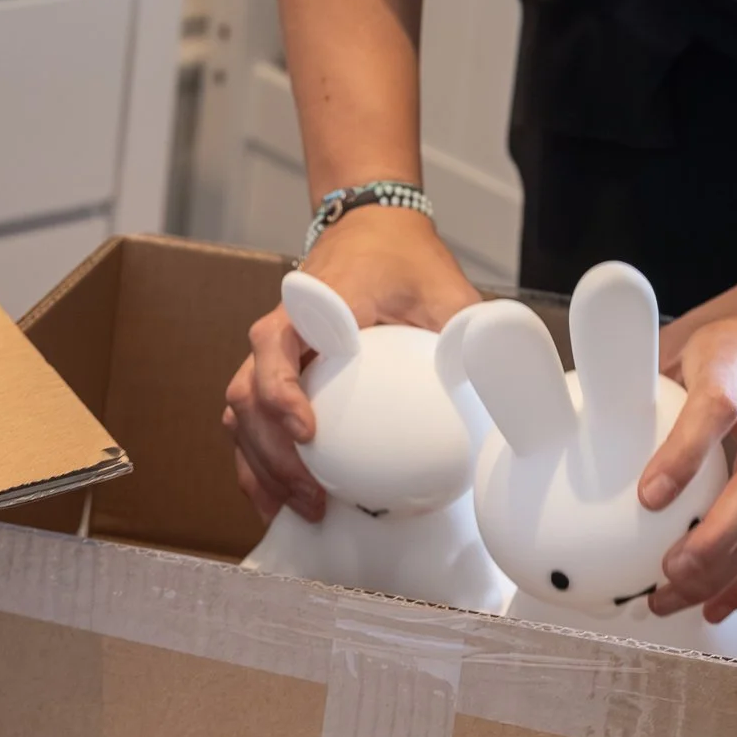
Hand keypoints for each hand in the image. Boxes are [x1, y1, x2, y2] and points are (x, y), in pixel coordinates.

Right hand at [222, 206, 479, 524]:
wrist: (372, 226)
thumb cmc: (404, 256)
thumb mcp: (443, 286)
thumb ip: (467, 327)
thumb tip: (496, 380)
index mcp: (311, 306)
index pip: (273, 348)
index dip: (279, 394)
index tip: (308, 433)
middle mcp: (279, 331)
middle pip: (246, 398)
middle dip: (272, 457)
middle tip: (313, 498)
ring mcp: (272, 354)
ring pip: (239, 416)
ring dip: (261, 467)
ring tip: (299, 510)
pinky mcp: (276, 371)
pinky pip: (250, 419)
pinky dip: (259, 461)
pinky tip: (281, 499)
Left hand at [640, 276, 736, 622]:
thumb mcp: (687, 336)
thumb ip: (644, 378)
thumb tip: (574, 421)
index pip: (716, 409)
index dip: (685, 454)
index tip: (647, 496)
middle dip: (717, 537)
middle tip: (667, 572)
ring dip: (728, 569)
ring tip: (675, 599)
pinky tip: (717, 605)